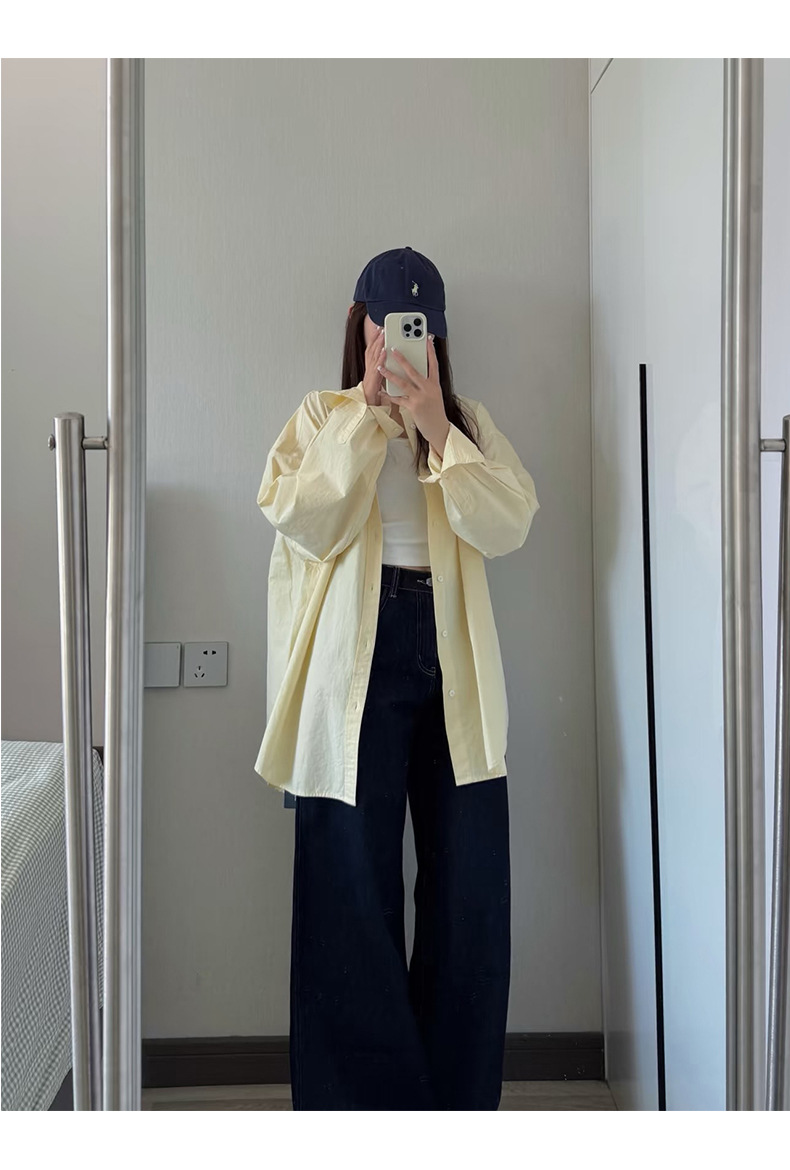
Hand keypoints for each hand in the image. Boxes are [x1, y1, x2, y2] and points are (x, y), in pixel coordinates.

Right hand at [362, 327, 387, 405]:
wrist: (368, 404)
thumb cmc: (374, 392)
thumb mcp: (379, 377)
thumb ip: (384, 368)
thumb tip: (390, 359)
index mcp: (371, 366)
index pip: (372, 349)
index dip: (374, 338)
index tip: (379, 328)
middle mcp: (370, 367)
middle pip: (372, 349)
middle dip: (377, 337)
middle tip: (382, 327)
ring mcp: (371, 373)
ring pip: (374, 356)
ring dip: (378, 344)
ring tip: (384, 335)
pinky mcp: (373, 379)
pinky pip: (377, 367)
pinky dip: (380, 358)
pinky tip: (384, 351)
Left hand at [377, 335, 449, 450]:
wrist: (438, 428)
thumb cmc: (435, 411)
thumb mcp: (434, 394)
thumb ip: (426, 383)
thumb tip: (416, 372)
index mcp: (434, 384)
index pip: (433, 364)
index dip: (430, 351)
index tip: (427, 340)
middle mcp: (428, 389)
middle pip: (414, 370)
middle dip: (402, 359)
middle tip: (393, 349)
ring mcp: (420, 398)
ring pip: (403, 383)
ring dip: (390, 374)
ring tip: (380, 367)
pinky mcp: (413, 407)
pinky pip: (398, 398)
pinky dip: (389, 395)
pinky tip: (382, 391)